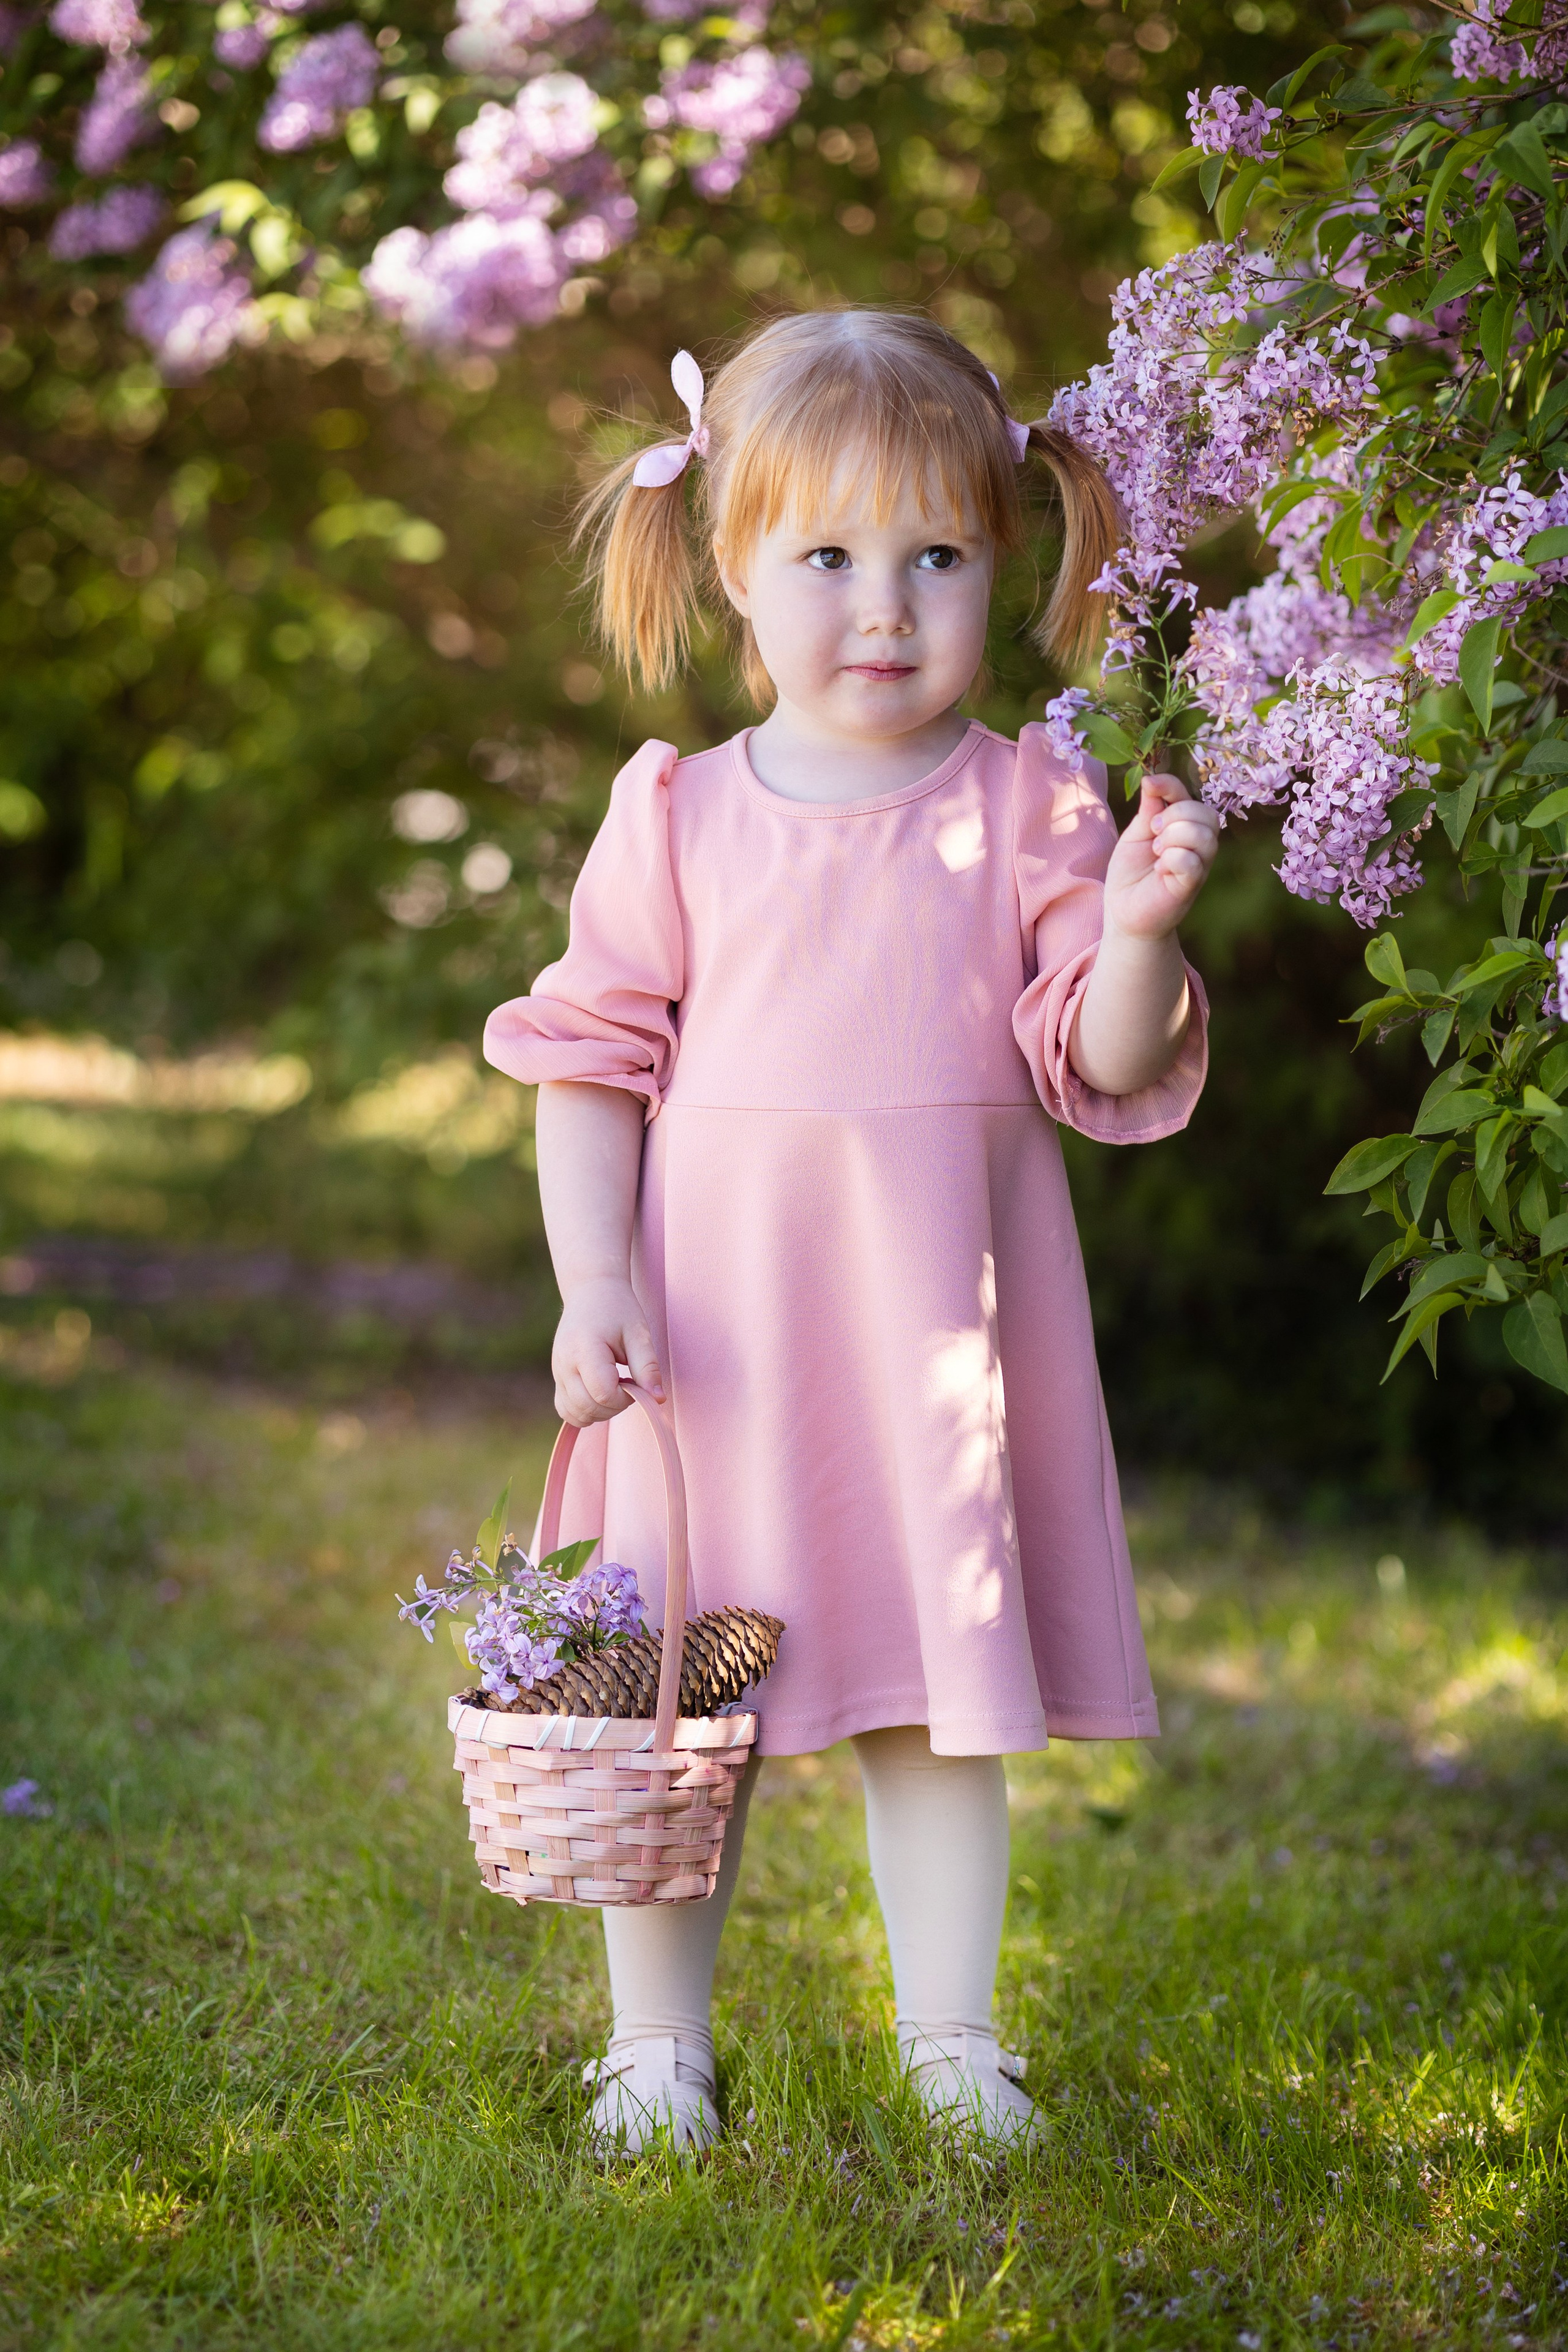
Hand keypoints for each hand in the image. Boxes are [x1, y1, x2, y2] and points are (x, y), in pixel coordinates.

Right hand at [551, 1276, 665, 1426]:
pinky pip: (566, 1409)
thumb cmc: (618, 1310)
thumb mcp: (639, 1334)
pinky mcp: (557, 1378)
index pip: (603, 1393)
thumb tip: (658, 1400)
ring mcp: (557, 1372)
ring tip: (614, 1386)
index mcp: (585, 1349)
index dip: (625, 1397)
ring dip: (600, 1411)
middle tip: (628, 1384)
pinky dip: (584, 1411)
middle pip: (588, 1407)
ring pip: (575, 1413)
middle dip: (615, 1406)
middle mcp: (564, 1363)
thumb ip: (647, 1368)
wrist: (591, 1292)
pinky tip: (600, 1394)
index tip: (635, 1382)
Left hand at [1102, 772, 1219, 942]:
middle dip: (1174, 815)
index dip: (1170, 785)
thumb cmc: (1130, 874)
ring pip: (1202, 834)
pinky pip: (1193, 861)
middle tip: (1153, 833)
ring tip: (1156, 852)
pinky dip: (1172, 859)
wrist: (1124, 912)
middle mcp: (1197, 842)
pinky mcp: (1192, 884)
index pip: (1187, 795)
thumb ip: (1148, 811)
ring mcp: (1198, 863)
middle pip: (1204, 812)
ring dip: (1173, 837)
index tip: (1150, 785)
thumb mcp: (1135, 836)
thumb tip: (1152, 780)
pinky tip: (1160, 870)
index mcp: (1182, 826)